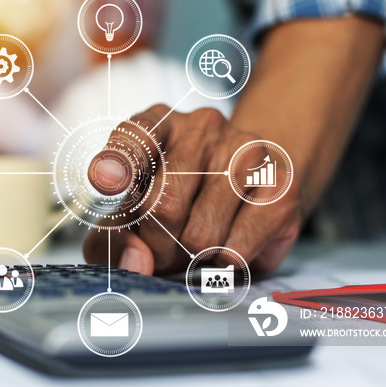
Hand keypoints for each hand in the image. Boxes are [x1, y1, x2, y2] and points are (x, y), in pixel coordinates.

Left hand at [83, 106, 302, 274]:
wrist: (246, 197)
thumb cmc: (177, 207)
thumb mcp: (131, 219)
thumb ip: (113, 240)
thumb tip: (136, 260)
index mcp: (158, 123)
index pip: (136, 136)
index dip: (119, 161)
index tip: (104, 181)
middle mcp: (202, 126)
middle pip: (164, 205)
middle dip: (157, 243)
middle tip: (164, 246)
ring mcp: (246, 150)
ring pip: (201, 235)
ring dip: (192, 256)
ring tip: (200, 241)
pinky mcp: (281, 184)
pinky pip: (236, 249)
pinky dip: (225, 263)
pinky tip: (230, 242)